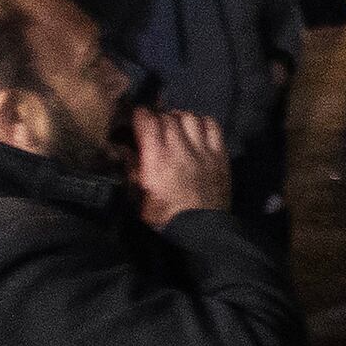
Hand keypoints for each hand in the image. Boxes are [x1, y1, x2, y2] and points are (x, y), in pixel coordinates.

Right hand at [132, 105, 231, 223]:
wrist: (201, 230)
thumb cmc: (164, 215)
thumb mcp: (138, 194)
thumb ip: (132, 167)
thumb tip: (124, 148)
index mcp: (157, 159)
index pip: (148, 121)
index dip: (140, 115)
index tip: (137, 117)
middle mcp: (181, 150)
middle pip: (168, 117)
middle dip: (158, 116)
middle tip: (155, 124)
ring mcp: (203, 151)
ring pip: (191, 117)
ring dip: (179, 117)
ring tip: (175, 125)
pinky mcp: (220, 156)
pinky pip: (213, 127)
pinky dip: (203, 122)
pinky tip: (197, 129)